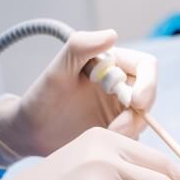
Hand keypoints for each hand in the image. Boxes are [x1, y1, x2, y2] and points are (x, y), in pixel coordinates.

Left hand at [0, 30, 157, 166]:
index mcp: (112, 64)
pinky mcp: (119, 132)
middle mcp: (121, 86)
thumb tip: (112, 34)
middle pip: (149, 97)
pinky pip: (134, 138)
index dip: (148, 83)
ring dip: (129, 131)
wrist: (30, 133)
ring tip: (103, 137)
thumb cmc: (40, 98)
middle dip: (137, 115)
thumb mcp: (57, 71)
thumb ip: (80, 47)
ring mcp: (121, 111)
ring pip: (143, 121)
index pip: (146, 67)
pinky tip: (101, 145)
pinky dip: (124, 143)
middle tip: (115, 129)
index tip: (136, 102)